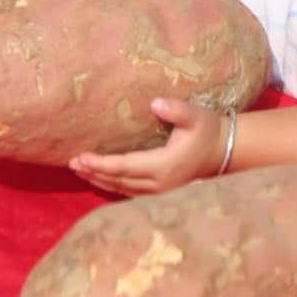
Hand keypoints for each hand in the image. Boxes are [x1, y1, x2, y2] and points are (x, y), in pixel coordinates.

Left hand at [68, 98, 226, 195]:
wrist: (224, 151)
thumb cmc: (207, 130)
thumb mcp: (195, 116)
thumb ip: (176, 110)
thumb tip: (155, 103)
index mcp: (164, 166)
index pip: (124, 166)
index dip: (101, 163)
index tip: (81, 157)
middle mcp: (159, 184)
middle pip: (119, 181)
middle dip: (94, 173)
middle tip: (72, 164)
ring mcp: (161, 192)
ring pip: (122, 190)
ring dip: (100, 181)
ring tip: (80, 172)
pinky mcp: (162, 193)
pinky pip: (131, 193)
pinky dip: (113, 186)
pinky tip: (101, 180)